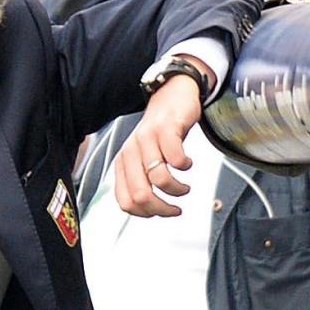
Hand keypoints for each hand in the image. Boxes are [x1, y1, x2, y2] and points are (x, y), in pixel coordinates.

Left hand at [114, 73, 204, 217]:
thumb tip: (150, 210)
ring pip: (159, 179)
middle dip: (163, 208)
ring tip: (184, 187)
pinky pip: (176, 158)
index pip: (126, 201)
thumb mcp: (144, 158)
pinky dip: (185, 167)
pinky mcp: (166, 129)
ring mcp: (146, 139)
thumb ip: (142, 181)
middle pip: (141, 195)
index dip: (146, 213)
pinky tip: (187, 163)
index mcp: (122, 163)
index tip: (162, 213)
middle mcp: (130, 152)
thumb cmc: (160, 132)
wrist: (171, 95)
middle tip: (176, 208)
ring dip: (177, 190)